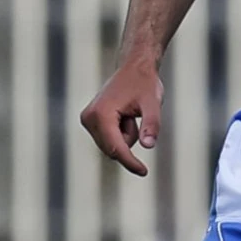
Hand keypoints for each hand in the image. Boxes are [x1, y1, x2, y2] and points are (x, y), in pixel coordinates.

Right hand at [79, 57, 161, 176]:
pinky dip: (120, 132)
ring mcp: (87, 120)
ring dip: (126, 135)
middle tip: (136, 116)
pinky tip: (125, 115)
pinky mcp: (90, 121)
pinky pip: (109, 139)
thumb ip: (151, 125)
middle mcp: (89, 118)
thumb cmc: (144, 84)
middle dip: (129, 140)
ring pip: (111, 146)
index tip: (144, 172)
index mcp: (101, 114)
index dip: (131, 162)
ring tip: (130, 113)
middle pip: (113, 149)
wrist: (134, 68)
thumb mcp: (153, 104)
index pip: (116, 148)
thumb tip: (148, 146)